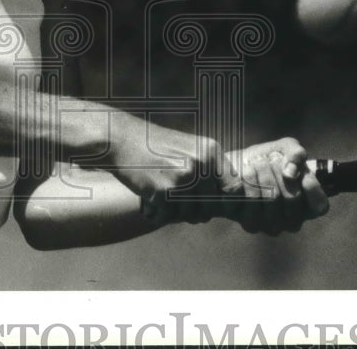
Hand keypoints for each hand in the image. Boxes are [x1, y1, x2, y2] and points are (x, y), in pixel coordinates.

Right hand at [104, 113, 238, 224]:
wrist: (121, 138)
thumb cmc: (154, 145)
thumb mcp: (189, 148)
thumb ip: (208, 170)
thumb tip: (226, 204)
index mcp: (211, 151)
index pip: (235, 188)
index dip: (228, 202)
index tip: (215, 206)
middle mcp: (201, 164)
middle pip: (212, 206)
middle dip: (197, 210)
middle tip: (177, 200)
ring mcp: (183, 178)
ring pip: (190, 215)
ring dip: (175, 212)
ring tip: (160, 194)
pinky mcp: (164, 192)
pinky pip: (168, 217)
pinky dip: (158, 213)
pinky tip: (148, 198)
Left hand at [217, 138, 328, 234]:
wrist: (235, 166)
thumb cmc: (267, 160)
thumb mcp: (286, 148)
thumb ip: (296, 154)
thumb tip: (291, 172)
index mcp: (307, 206)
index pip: (319, 205)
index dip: (310, 185)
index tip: (295, 169)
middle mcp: (292, 221)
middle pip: (292, 197)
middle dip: (278, 170)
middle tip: (270, 159)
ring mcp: (272, 226)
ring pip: (271, 199)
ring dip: (262, 173)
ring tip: (256, 163)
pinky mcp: (251, 224)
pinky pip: (251, 203)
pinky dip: (247, 181)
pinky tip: (245, 174)